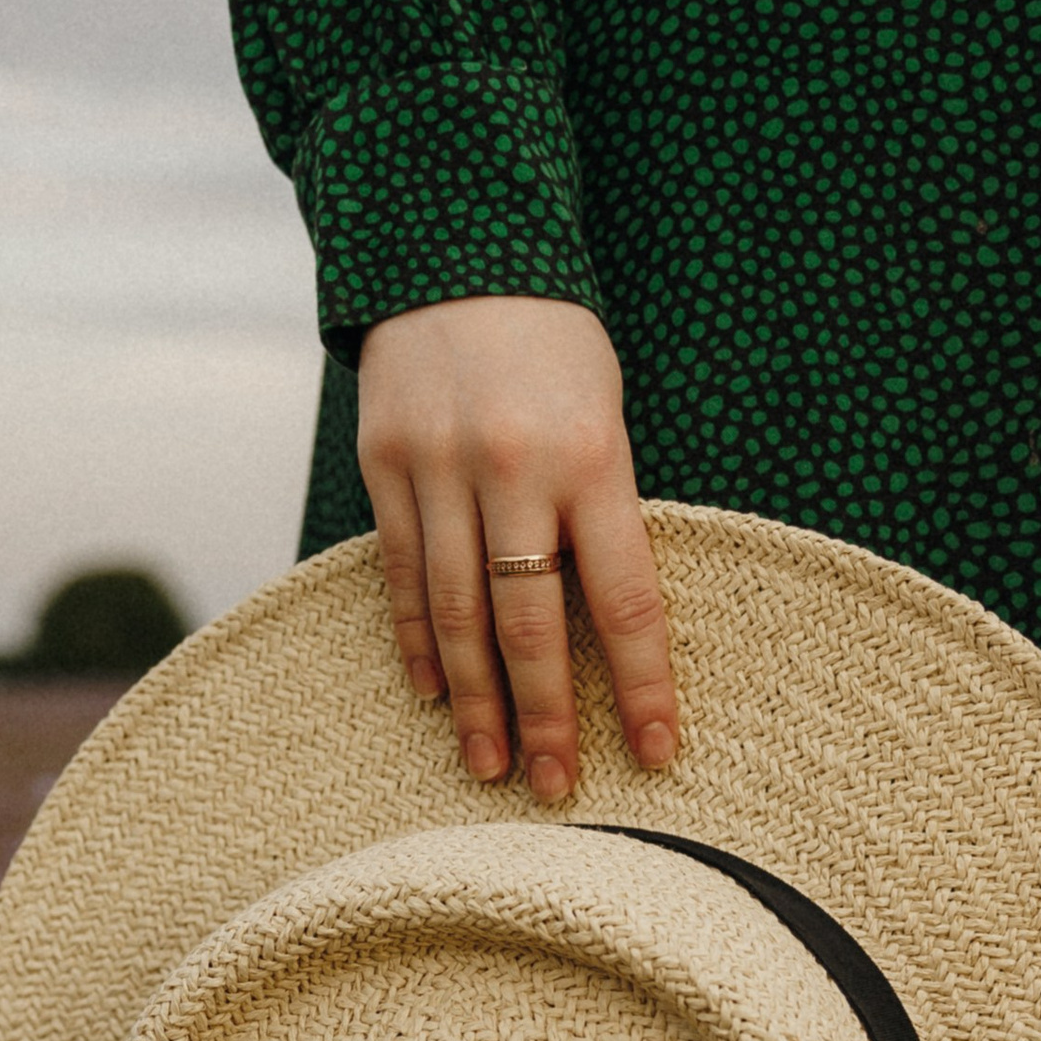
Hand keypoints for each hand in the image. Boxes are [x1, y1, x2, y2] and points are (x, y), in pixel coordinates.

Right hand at [355, 294, 680, 797]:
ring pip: (457, 612)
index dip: (643, 684)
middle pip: (531, 622)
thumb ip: (600, 511)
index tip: (657, 753)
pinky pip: (403, 573)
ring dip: (475, 700)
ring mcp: (439, 467)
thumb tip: (600, 631)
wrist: (456, 251)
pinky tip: (434, 693)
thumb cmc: (555, 347)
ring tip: (488, 766)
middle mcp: (513, 467)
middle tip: (555, 788)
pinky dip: (417, 640)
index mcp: (594, 455)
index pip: (625, 596)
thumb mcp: (605, 413)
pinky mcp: (383, 464)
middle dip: (546, 715)